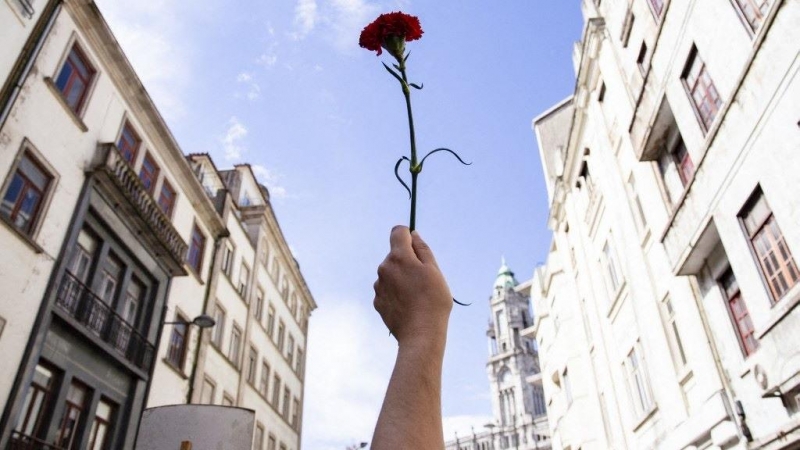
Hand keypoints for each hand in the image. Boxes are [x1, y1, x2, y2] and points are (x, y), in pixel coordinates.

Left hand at [373, 226, 452, 346]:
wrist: (420, 334)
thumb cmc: (433, 301)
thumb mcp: (434, 271)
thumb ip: (422, 249)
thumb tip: (413, 235)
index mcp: (399, 257)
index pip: (398, 232)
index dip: (408, 235)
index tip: (416, 246)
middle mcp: (384, 269)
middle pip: (395, 255)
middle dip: (408, 261)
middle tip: (424, 280)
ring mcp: (378, 286)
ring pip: (391, 274)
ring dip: (401, 278)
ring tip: (417, 296)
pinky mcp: (377, 302)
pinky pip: (387, 290)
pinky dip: (396, 293)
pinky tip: (408, 306)